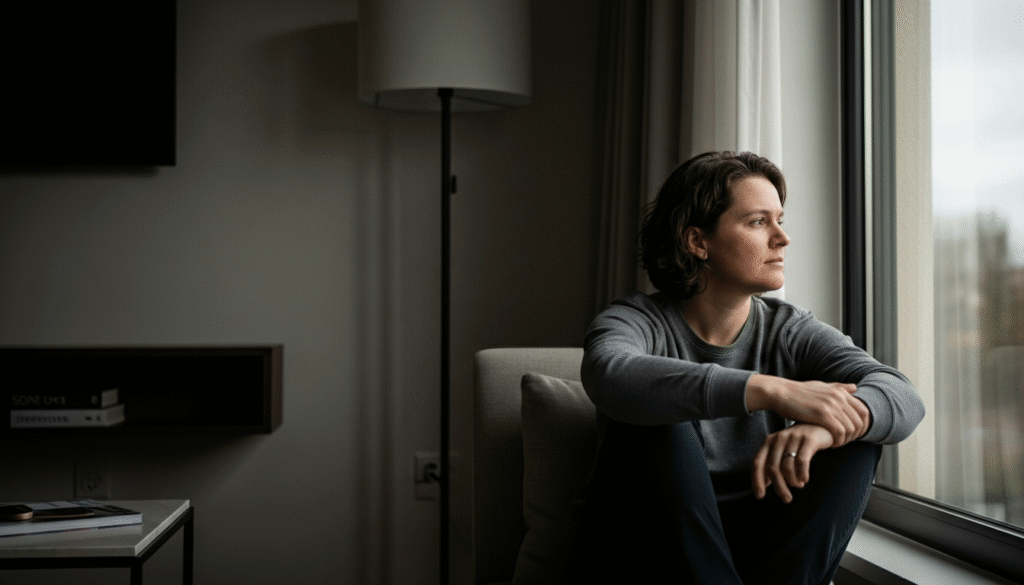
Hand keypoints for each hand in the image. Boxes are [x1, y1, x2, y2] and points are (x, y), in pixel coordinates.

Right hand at [746, 374, 870, 446]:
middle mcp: (839, 397)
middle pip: (860, 422)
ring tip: (835, 443)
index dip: (863, 426)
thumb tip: (855, 387)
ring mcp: (831, 405)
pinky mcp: (822, 414)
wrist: (781, 393)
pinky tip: (829, 444)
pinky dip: (837, 441)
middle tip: (844, 441)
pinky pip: (839, 432)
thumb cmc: (798, 392)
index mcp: (840, 391)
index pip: (864, 411)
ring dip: (845, 440)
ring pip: (851, 429)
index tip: (853, 435)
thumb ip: (838, 388)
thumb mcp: (821, 386)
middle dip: (855, 435)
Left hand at [751, 423, 832, 502]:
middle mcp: (779, 438)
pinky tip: (805, 479)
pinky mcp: (809, 439)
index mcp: (769, 441)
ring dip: (792, 482)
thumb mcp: (785, 450)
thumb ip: (774, 463)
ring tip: (798, 486)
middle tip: (786, 498)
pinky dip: (802, 474)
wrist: (824, 425)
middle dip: (779, 487)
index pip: (758, 463)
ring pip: (786, 467)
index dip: (757, 480)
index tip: (760, 496)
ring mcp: (793, 437)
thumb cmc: (802, 442)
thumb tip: (766, 484)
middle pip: (772, 468)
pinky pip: (801, 461)